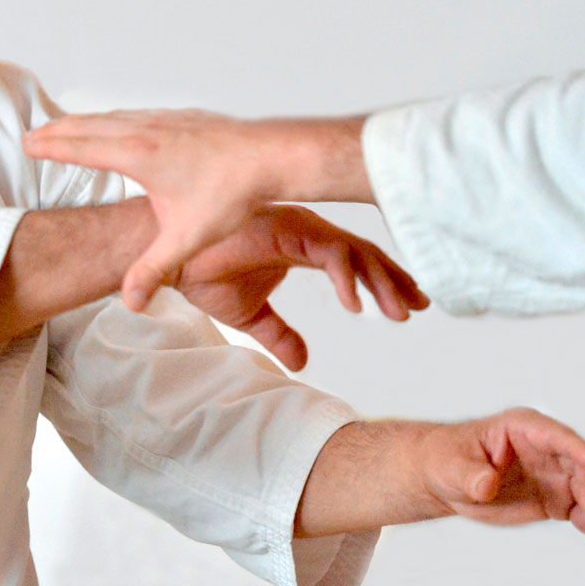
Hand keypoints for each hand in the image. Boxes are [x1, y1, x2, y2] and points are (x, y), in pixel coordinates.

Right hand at [24, 109, 371, 309]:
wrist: (275, 158)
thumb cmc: (232, 194)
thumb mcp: (186, 238)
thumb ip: (153, 269)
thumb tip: (130, 301)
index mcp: (139, 156)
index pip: (82, 147)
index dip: (51, 146)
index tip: (27, 144)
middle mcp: (148, 131)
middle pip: (91, 125)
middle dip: (60, 130)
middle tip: (34, 133)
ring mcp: (168, 121)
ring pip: (116, 116)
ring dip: (87, 121)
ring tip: (70, 127)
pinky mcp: (186, 119)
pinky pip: (139, 115)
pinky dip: (117, 118)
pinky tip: (124, 125)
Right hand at [173, 204, 427, 369]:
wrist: (164, 258)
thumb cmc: (200, 272)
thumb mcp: (249, 315)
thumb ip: (278, 333)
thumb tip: (304, 360)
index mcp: (298, 245)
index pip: (352, 260)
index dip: (382, 282)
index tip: (409, 306)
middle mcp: (303, 230)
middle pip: (362, 252)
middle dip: (393, 280)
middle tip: (420, 305)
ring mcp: (294, 225)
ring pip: (352, 250)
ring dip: (378, 281)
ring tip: (398, 311)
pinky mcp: (282, 227)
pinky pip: (326, 251)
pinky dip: (345, 276)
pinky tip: (355, 304)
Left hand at [296, 408, 584, 562]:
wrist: (444, 479)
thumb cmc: (445, 459)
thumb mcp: (452, 465)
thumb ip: (472, 475)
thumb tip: (487, 484)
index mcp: (522, 428)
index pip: (556, 435)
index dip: (576, 449)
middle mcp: (546, 449)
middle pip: (582, 466)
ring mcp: (555, 475)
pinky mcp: (556, 500)